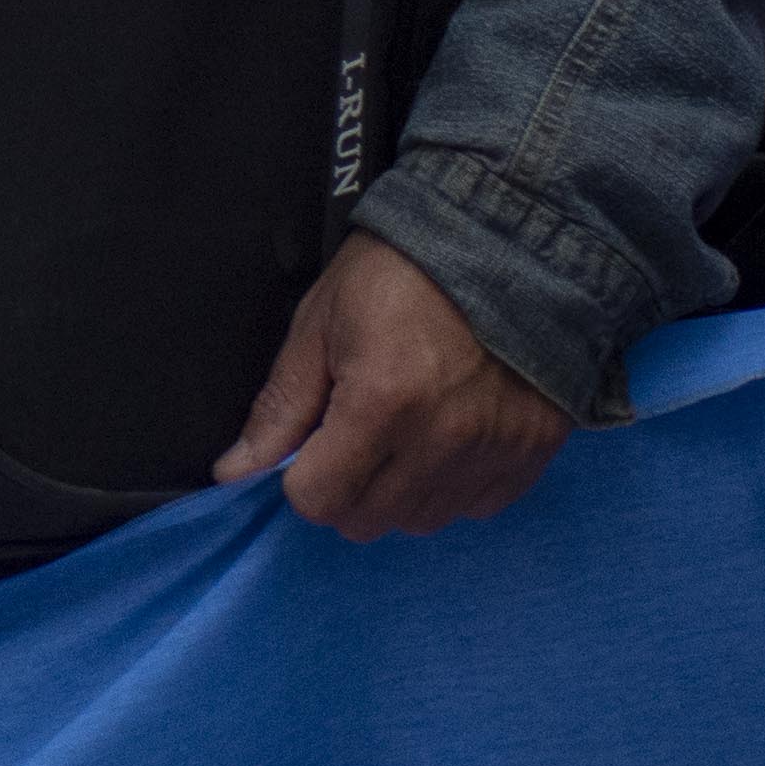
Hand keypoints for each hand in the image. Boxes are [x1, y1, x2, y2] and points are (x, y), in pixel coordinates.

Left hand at [212, 233, 566, 538]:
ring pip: (420, 522)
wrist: (503, 243)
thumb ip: (281, 407)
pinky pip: (476, 508)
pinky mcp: (532, 455)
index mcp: (382, 403)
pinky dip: (451, 485)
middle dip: (343, 487)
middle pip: (366, 521)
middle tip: (352, 432)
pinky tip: (446, 435)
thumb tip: (233, 472)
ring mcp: (494, 453)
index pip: (319, 500)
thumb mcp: (320, 324)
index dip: (299, 476)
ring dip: (396, 491)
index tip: (311, 440)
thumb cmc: (400, 274)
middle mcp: (443, 441)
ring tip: (402, 429)